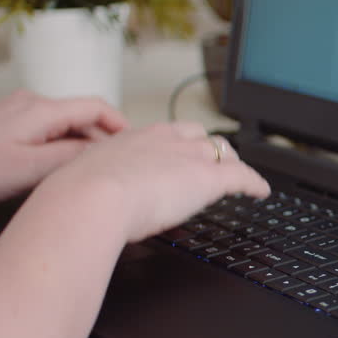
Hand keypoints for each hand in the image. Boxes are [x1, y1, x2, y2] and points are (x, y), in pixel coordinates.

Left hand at [0, 90, 128, 203]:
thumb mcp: (33, 170)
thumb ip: (74, 157)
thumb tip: (106, 152)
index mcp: (41, 109)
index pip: (96, 107)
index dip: (121, 125)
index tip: (138, 146)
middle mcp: (31, 102)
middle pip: (81, 116)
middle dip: (102, 140)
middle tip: (118, 167)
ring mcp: (17, 110)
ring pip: (64, 124)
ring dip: (80, 145)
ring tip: (90, 173)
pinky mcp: (6, 122)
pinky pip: (46, 129)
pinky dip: (60, 145)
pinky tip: (59, 168)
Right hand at [36, 121, 270, 242]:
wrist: (90, 198)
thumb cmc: (76, 197)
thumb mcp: (83, 183)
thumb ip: (94, 188)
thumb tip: (87, 203)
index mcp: (131, 139)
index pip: (163, 134)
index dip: (176, 143)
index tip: (177, 153)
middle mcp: (162, 140)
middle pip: (197, 135)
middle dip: (207, 147)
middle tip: (213, 160)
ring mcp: (186, 156)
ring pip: (220, 152)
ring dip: (230, 162)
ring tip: (238, 174)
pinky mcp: (207, 177)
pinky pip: (241, 175)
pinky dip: (254, 183)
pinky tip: (261, 191)